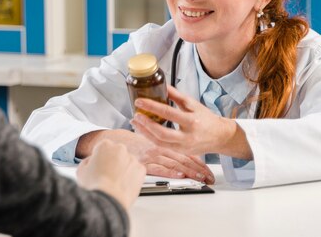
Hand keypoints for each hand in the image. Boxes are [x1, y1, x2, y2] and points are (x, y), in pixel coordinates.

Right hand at [76, 140, 144, 210]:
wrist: (109, 200)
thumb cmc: (95, 186)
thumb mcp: (81, 170)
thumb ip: (87, 161)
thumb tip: (91, 161)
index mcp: (104, 145)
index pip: (102, 148)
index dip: (99, 159)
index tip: (98, 167)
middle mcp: (120, 148)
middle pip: (116, 153)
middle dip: (113, 162)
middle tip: (106, 176)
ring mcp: (132, 159)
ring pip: (127, 162)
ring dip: (122, 169)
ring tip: (115, 183)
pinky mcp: (141, 170)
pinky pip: (136, 171)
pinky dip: (132, 177)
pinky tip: (123, 185)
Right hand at [77, 129, 213, 183]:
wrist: (112, 141)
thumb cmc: (130, 143)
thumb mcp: (148, 141)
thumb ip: (160, 146)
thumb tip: (174, 157)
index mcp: (162, 143)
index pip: (184, 152)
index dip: (197, 161)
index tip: (207, 170)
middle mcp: (159, 148)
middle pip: (183, 158)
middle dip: (197, 169)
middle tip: (209, 177)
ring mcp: (151, 155)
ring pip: (174, 164)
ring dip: (188, 172)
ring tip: (200, 179)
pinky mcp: (143, 163)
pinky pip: (159, 168)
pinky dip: (170, 172)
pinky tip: (179, 176)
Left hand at [130, 85, 251, 159]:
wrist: (219, 136)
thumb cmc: (206, 119)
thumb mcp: (193, 104)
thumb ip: (176, 95)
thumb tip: (162, 85)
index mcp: (192, 121)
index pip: (168, 113)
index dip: (152, 106)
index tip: (140, 101)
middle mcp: (188, 136)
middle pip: (162, 133)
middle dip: (146, 124)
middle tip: (136, 115)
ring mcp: (184, 147)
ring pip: (160, 143)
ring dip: (145, 132)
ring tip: (135, 122)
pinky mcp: (180, 152)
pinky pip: (162, 146)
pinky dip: (150, 138)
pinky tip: (143, 130)